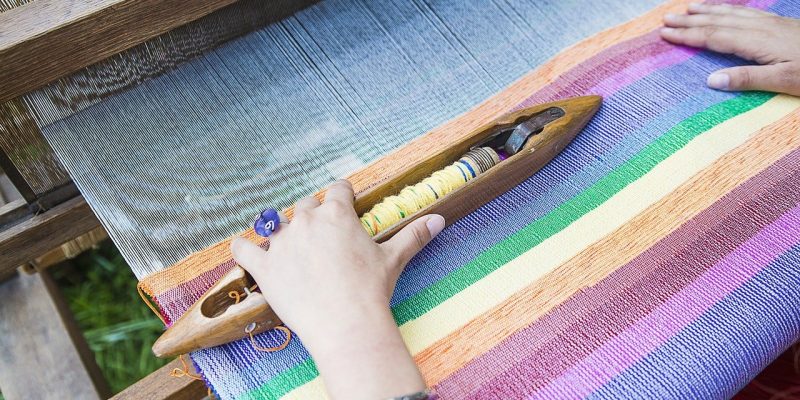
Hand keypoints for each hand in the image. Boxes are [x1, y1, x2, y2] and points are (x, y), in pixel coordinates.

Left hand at [231, 179, 444, 399]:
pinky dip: (243, 248)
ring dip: (284, 232)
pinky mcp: (264, 267)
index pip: (337, 189)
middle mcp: (307, 220)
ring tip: (292, 247)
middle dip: (314, 216)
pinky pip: (243, 249)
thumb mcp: (394, 258)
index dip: (342, 196)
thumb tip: (439, 219)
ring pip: (277, 224)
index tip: (344, 201)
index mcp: (337, 213)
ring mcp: (283, 243)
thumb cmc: (371, 290)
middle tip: (323, 236)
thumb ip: (414, 234)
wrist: (346, 323)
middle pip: (306, 205)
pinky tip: (246, 249)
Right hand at [660, 3, 799, 95]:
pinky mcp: (780, 24)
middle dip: (691, 20)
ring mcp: (771, 24)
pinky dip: (728, 9)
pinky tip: (723, 10)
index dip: (688, 35)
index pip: (714, 36)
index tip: (666, 33)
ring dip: (707, 11)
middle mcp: (761, 28)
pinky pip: (746, 12)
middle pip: (719, 21)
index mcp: (757, 42)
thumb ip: (748, 79)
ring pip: (731, 13)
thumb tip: (711, 80)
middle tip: (667, 19)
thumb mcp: (785, 81)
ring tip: (687, 9)